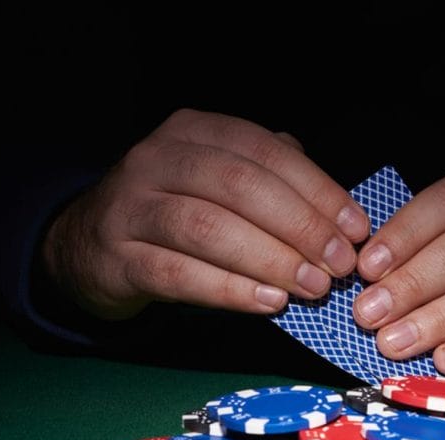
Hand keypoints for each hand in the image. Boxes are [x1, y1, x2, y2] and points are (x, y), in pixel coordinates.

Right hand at [41, 109, 368, 319]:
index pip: (264, 150)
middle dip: (300, 226)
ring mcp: (131, 206)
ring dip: (270, 259)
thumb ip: (271, 179)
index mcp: (193, 131)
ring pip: (208, 228)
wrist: (89, 244)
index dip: (317, 189)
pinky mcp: (117, 257)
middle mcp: (157, 158)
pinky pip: (179, 273)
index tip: (356, 228)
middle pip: (239, 186)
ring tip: (312, 287)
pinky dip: (230, 289)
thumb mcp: (217, 179)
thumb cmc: (174, 210)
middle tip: (339, 264)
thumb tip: (338, 211)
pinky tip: (269, 302)